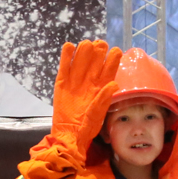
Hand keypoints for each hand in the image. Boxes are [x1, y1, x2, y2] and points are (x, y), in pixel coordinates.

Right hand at [50, 39, 121, 162]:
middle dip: (98, 52)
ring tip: (86, 44)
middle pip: (94, 62)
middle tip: (100, 44)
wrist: (69, 134)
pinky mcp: (62, 83)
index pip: (109, 70)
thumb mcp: (98, 115)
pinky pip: (64, 67)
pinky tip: (69, 46)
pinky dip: (66, 56)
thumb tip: (114, 83)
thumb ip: (103, 99)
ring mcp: (75, 81)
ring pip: (80, 61)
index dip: (112, 60)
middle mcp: (89, 82)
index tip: (116, 51)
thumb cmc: (87, 127)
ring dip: (83, 51)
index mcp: (101, 88)